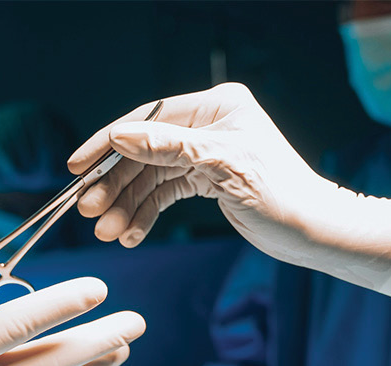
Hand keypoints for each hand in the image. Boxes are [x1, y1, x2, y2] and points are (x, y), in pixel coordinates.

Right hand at [71, 82, 324, 256]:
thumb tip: (119, 136)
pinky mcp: (205, 180)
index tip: (78, 169)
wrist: (313, 232)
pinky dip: (145, 214)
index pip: (148, 119)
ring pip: (150, 177)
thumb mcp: (221, 167)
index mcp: (216, 106)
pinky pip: (163, 194)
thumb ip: (168, 149)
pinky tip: (130, 235)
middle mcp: (208, 125)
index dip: (108, 144)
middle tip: (90, 212)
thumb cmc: (279, 194)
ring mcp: (205, 153)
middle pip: (144, 151)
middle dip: (115, 184)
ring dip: (126, 205)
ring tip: (108, 232)